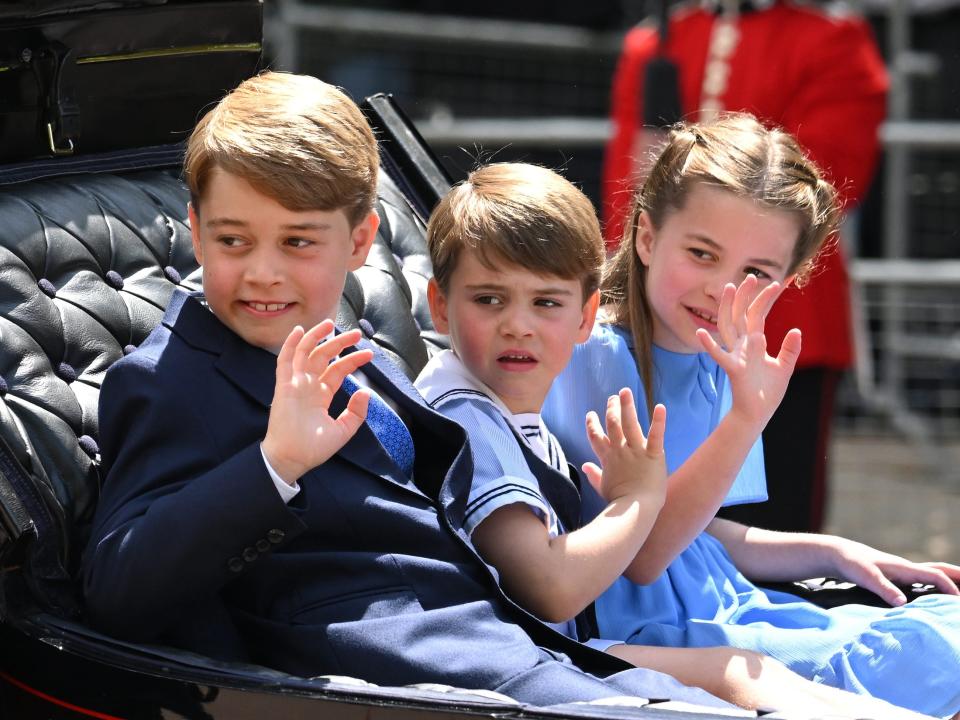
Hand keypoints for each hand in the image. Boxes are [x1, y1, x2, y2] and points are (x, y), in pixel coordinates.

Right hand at [262, 322, 373, 483]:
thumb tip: (366, 393)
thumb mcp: (343, 431)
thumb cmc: (313, 448)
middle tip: (356, 334)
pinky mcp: (283, 386)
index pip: (338, 371)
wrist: (292, 459)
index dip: (353, 361)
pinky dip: (291, 345)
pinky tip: (299, 331)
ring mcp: (295, 384)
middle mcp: (308, 386)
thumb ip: (356, 413)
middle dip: (339, 343)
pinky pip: (285, 361)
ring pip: (305, 353)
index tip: (369, 355)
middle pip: (324, 357)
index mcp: (321, 395)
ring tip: (331, 324)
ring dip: (316, 337)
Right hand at [582, 388, 666, 505]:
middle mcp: (620, 450)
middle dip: (612, 409)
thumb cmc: (619, 501)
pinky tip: (660, 407)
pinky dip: (659, 421)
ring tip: (625, 391)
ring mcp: (636, 451)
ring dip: (627, 406)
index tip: (591, 414)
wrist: (635, 509)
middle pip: (612, 424)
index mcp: (608, 458)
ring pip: (629, 423)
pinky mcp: (653, 454)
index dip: (592, 424)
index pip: (596, 437)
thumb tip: (584, 466)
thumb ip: (593, 475)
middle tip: (613, 397)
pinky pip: (656, 435)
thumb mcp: (602, 487)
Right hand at [696, 275, 800, 430]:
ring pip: (728, 326)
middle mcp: (743, 345)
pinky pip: (719, 356)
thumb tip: (796, 330)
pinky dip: (709, 345)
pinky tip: (701, 333)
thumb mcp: (784, 368)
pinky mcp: (733, 369)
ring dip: (728, 308)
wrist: (758, 414)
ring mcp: (736, 355)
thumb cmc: (768, 392)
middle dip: (745, 295)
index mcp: (755, 343)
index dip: (766, 298)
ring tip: (729, 288)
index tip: (778, 282)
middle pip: (741, 314)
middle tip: (751, 276)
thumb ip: (790, 349)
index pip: (758, 314)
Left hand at [827, 535, 959, 605]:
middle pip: (940, 569)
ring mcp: (902, 572)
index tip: (958, 601)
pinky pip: (923, 580)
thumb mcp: (865, 577)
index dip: (950, 587)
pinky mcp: (896, 577)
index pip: (935, 575)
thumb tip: (902, 603)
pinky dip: (935, 585)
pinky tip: (935, 596)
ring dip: (949, 580)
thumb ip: (883, 588)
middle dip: (959, 577)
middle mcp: (907, 568)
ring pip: (933, 574)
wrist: (839, 554)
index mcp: (904, 567)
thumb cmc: (851, 564)